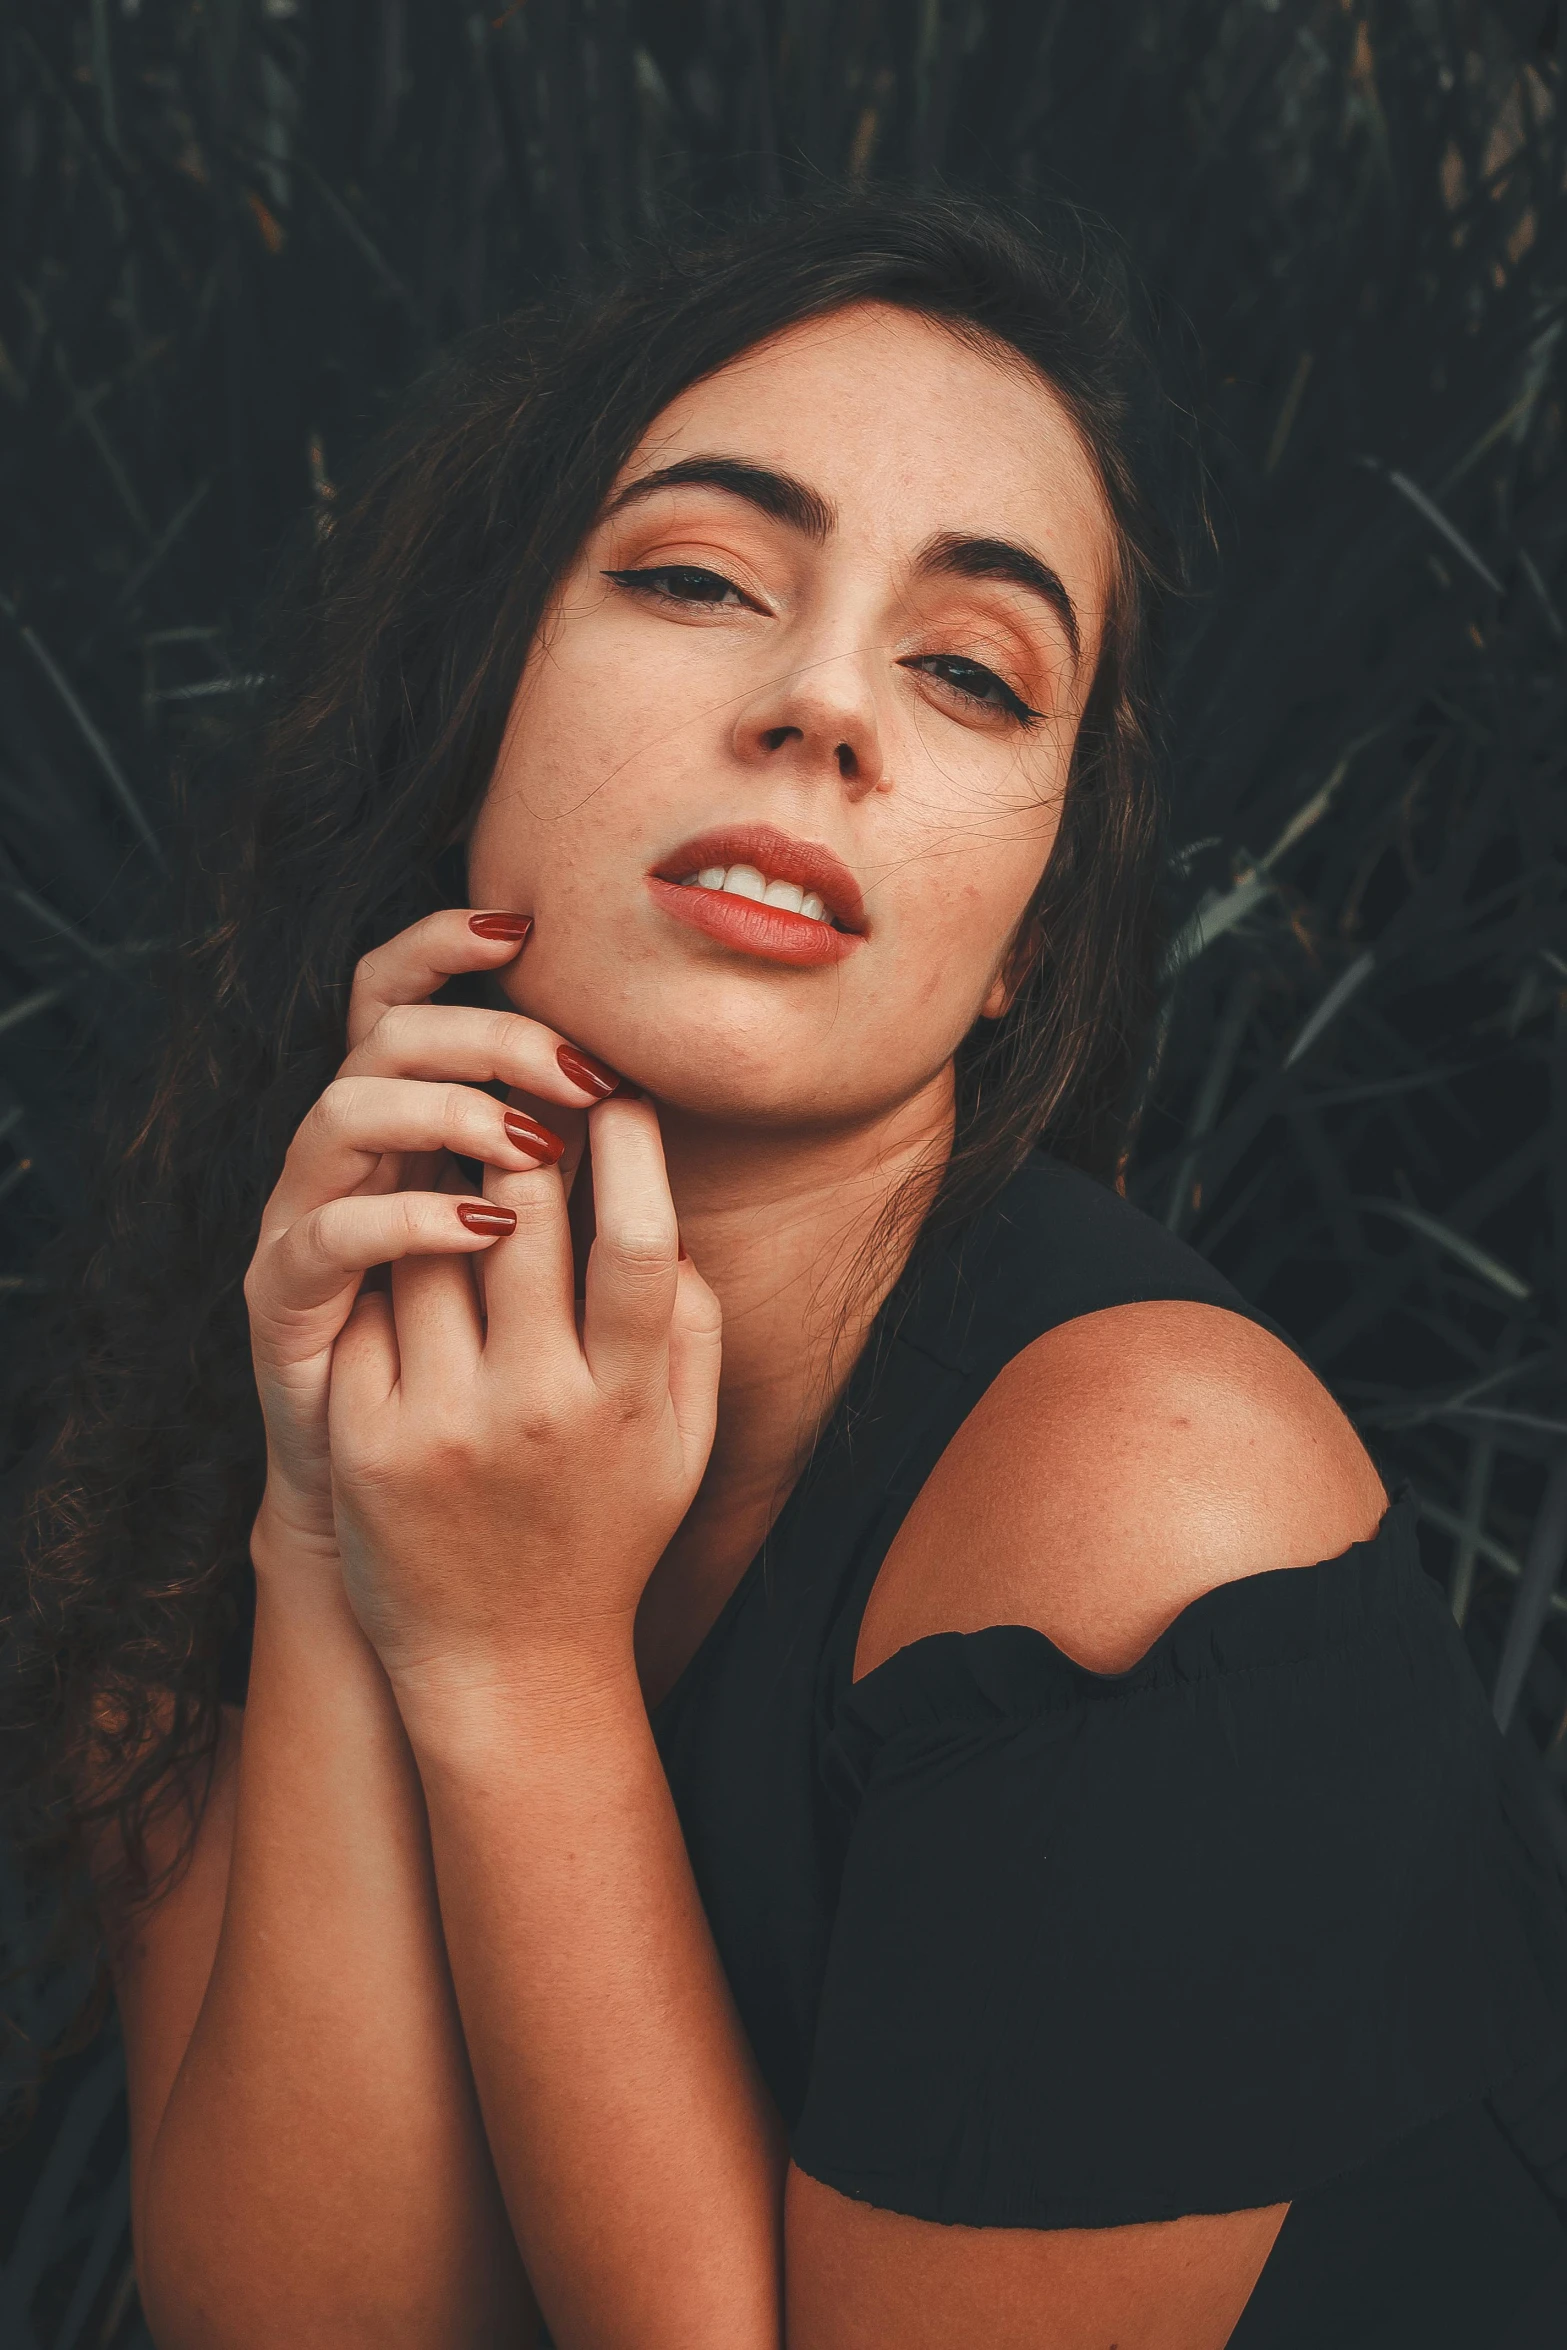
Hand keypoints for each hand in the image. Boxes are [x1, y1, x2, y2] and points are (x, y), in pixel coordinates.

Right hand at [242, 908, 620, 1566]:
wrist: (409, 1518)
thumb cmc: (490, 1384)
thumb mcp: (548, 1269)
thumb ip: (579, 1187)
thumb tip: (643, 1118)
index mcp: (409, 1127)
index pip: (406, 994)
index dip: (447, 944)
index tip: (532, 926)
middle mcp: (351, 1157)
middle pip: (384, 1030)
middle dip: (487, 1031)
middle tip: (583, 1068)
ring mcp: (308, 1221)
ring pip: (344, 1111)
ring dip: (447, 1111)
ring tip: (538, 1147)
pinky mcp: (286, 1300)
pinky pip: (330, 1233)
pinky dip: (410, 1219)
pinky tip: (486, 1228)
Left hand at [324, 1091, 722, 1696]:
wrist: (503, 1664)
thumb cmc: (605, 1531)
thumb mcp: (684, 1441)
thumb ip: (692, 1325)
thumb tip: (662, 1211)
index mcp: (625, 1400)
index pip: (638, 1242)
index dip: (632, 1149)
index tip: (621, 1094)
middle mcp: (534, 1407)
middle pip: (522, 1216)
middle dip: (521, 1138)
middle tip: (521, 1098)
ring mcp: (441, 1423)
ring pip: (430, 1244)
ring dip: (445, 1192)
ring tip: (458, 1170)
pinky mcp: (365, 1439)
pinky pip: (372, 1306)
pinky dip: (391, 1269)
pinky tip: (408, 1259)